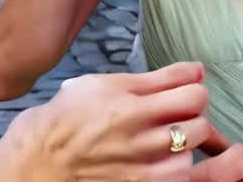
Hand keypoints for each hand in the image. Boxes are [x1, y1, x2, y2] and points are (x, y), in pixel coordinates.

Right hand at [0, 62, 215, 181]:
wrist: (43, 156)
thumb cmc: (71, 115)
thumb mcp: (106, 83)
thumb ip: (157, 78)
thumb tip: (197, 70)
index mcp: (130, 102)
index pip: (193, 92)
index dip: (192, 87)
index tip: (182, 90)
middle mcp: (138, 134)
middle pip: (199, 121)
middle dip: (192, 112)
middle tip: (176, 112)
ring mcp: (140, 164)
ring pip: (192, 149)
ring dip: (186, 141)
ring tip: (168, 136)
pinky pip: (180, 175)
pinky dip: (177, 164)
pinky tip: (162, 158)